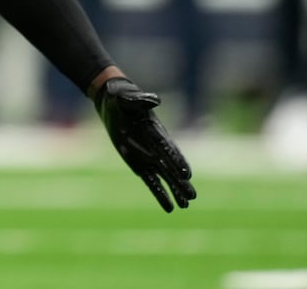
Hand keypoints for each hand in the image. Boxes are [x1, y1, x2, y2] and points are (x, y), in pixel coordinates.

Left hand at [95, 76, 195, 212]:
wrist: (114, 104)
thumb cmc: (121, 98)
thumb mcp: (126, 98)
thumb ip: (140, 100)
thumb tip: (155, 100)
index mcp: (154, 131)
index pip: (167, 148)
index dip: (176, 161)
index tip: (186, 174)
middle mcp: (155, 146)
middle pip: (170, 167)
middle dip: (180, 181)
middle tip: (192, 196)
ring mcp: (149, 157)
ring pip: (164, 177)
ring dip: (175, 190)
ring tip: (187, 204)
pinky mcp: (140, 164)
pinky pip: (151, 182)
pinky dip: (160, 194)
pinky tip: (170, 208)